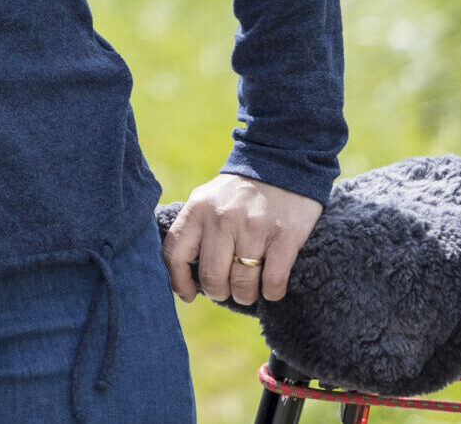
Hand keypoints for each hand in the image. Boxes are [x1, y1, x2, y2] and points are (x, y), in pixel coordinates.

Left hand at [162, 172, 322, 305]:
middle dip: (217, 293)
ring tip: (247, 291)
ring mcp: (254, 228)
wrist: (281, 164)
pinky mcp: (285, 236)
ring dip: (245, 296)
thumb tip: (180, 275)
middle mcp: (223, 218)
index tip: (187, 294)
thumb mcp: (206, 200)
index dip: (178, 281)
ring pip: (242, 283)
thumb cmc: (238, 192)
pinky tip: (270, 289)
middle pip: (211, 276)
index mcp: (197, 209)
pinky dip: (271, 293)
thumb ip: (193, 230)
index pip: (175, 254)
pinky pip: (273, 281)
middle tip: (225, 291)